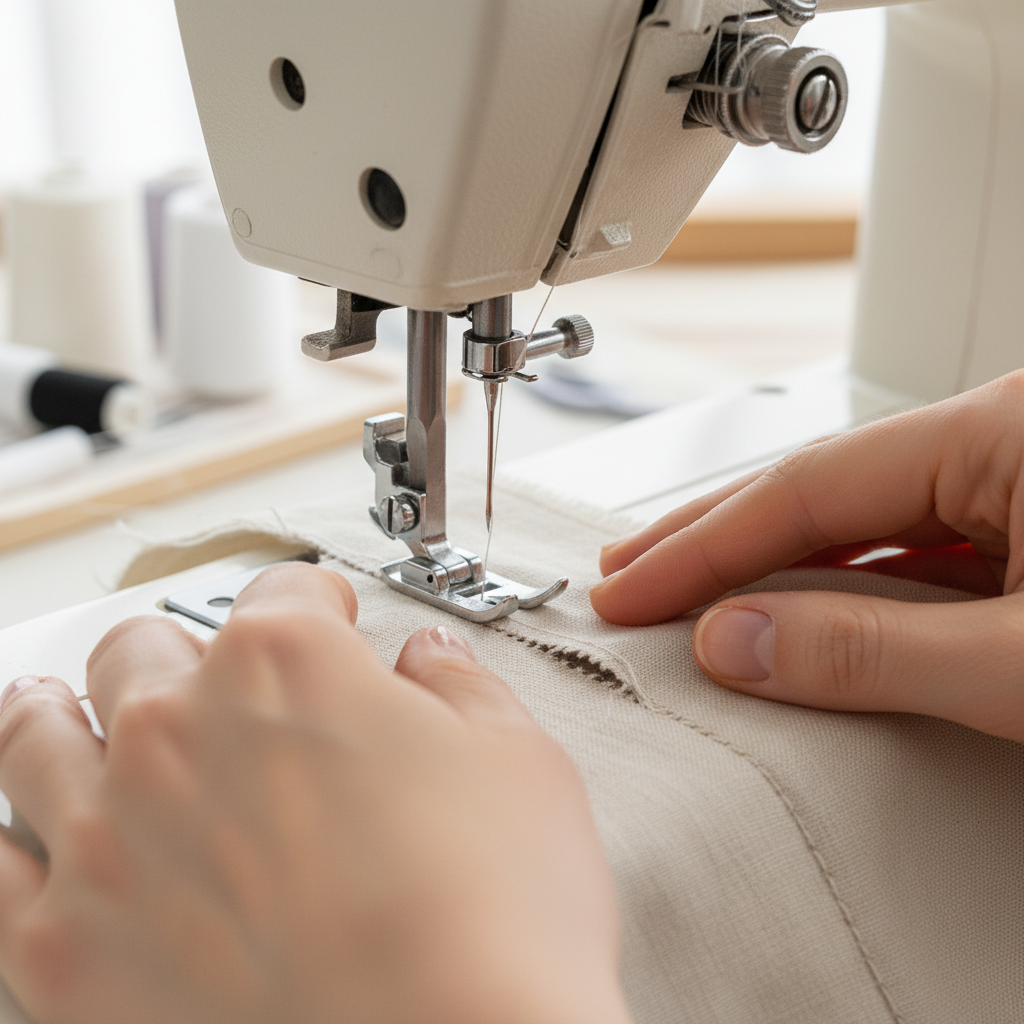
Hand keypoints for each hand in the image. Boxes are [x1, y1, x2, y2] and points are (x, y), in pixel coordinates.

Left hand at [0, 563, 630, 1023]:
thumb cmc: (493, 919)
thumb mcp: (515, 763)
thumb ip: (461, 691)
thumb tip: (433, 667)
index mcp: (285, 663)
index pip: (284, 590)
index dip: (315, 598)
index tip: (325, 614)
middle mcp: (180, 730)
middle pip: (144, 650)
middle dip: (185, 654)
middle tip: (210, 682)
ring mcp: (109, 838)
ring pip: (40, 735)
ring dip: (60, 713)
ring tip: (58, 708)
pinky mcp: (67, 952)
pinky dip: (12, 839)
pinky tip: (26, 828)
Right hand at [590, 371, 1023, 741]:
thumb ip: (874, 650)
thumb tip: (732, 642)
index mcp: (1004, 431)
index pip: (808, 486)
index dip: (704, 546)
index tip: (629, 591)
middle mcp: (1003, 441)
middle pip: (820, 488)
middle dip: (717, 538)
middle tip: (629, 575)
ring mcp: (1017, 484)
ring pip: (861, 520)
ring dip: (773, 565)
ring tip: (693, 592)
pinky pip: (912, 551)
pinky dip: (843, 590)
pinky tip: (793, 611)